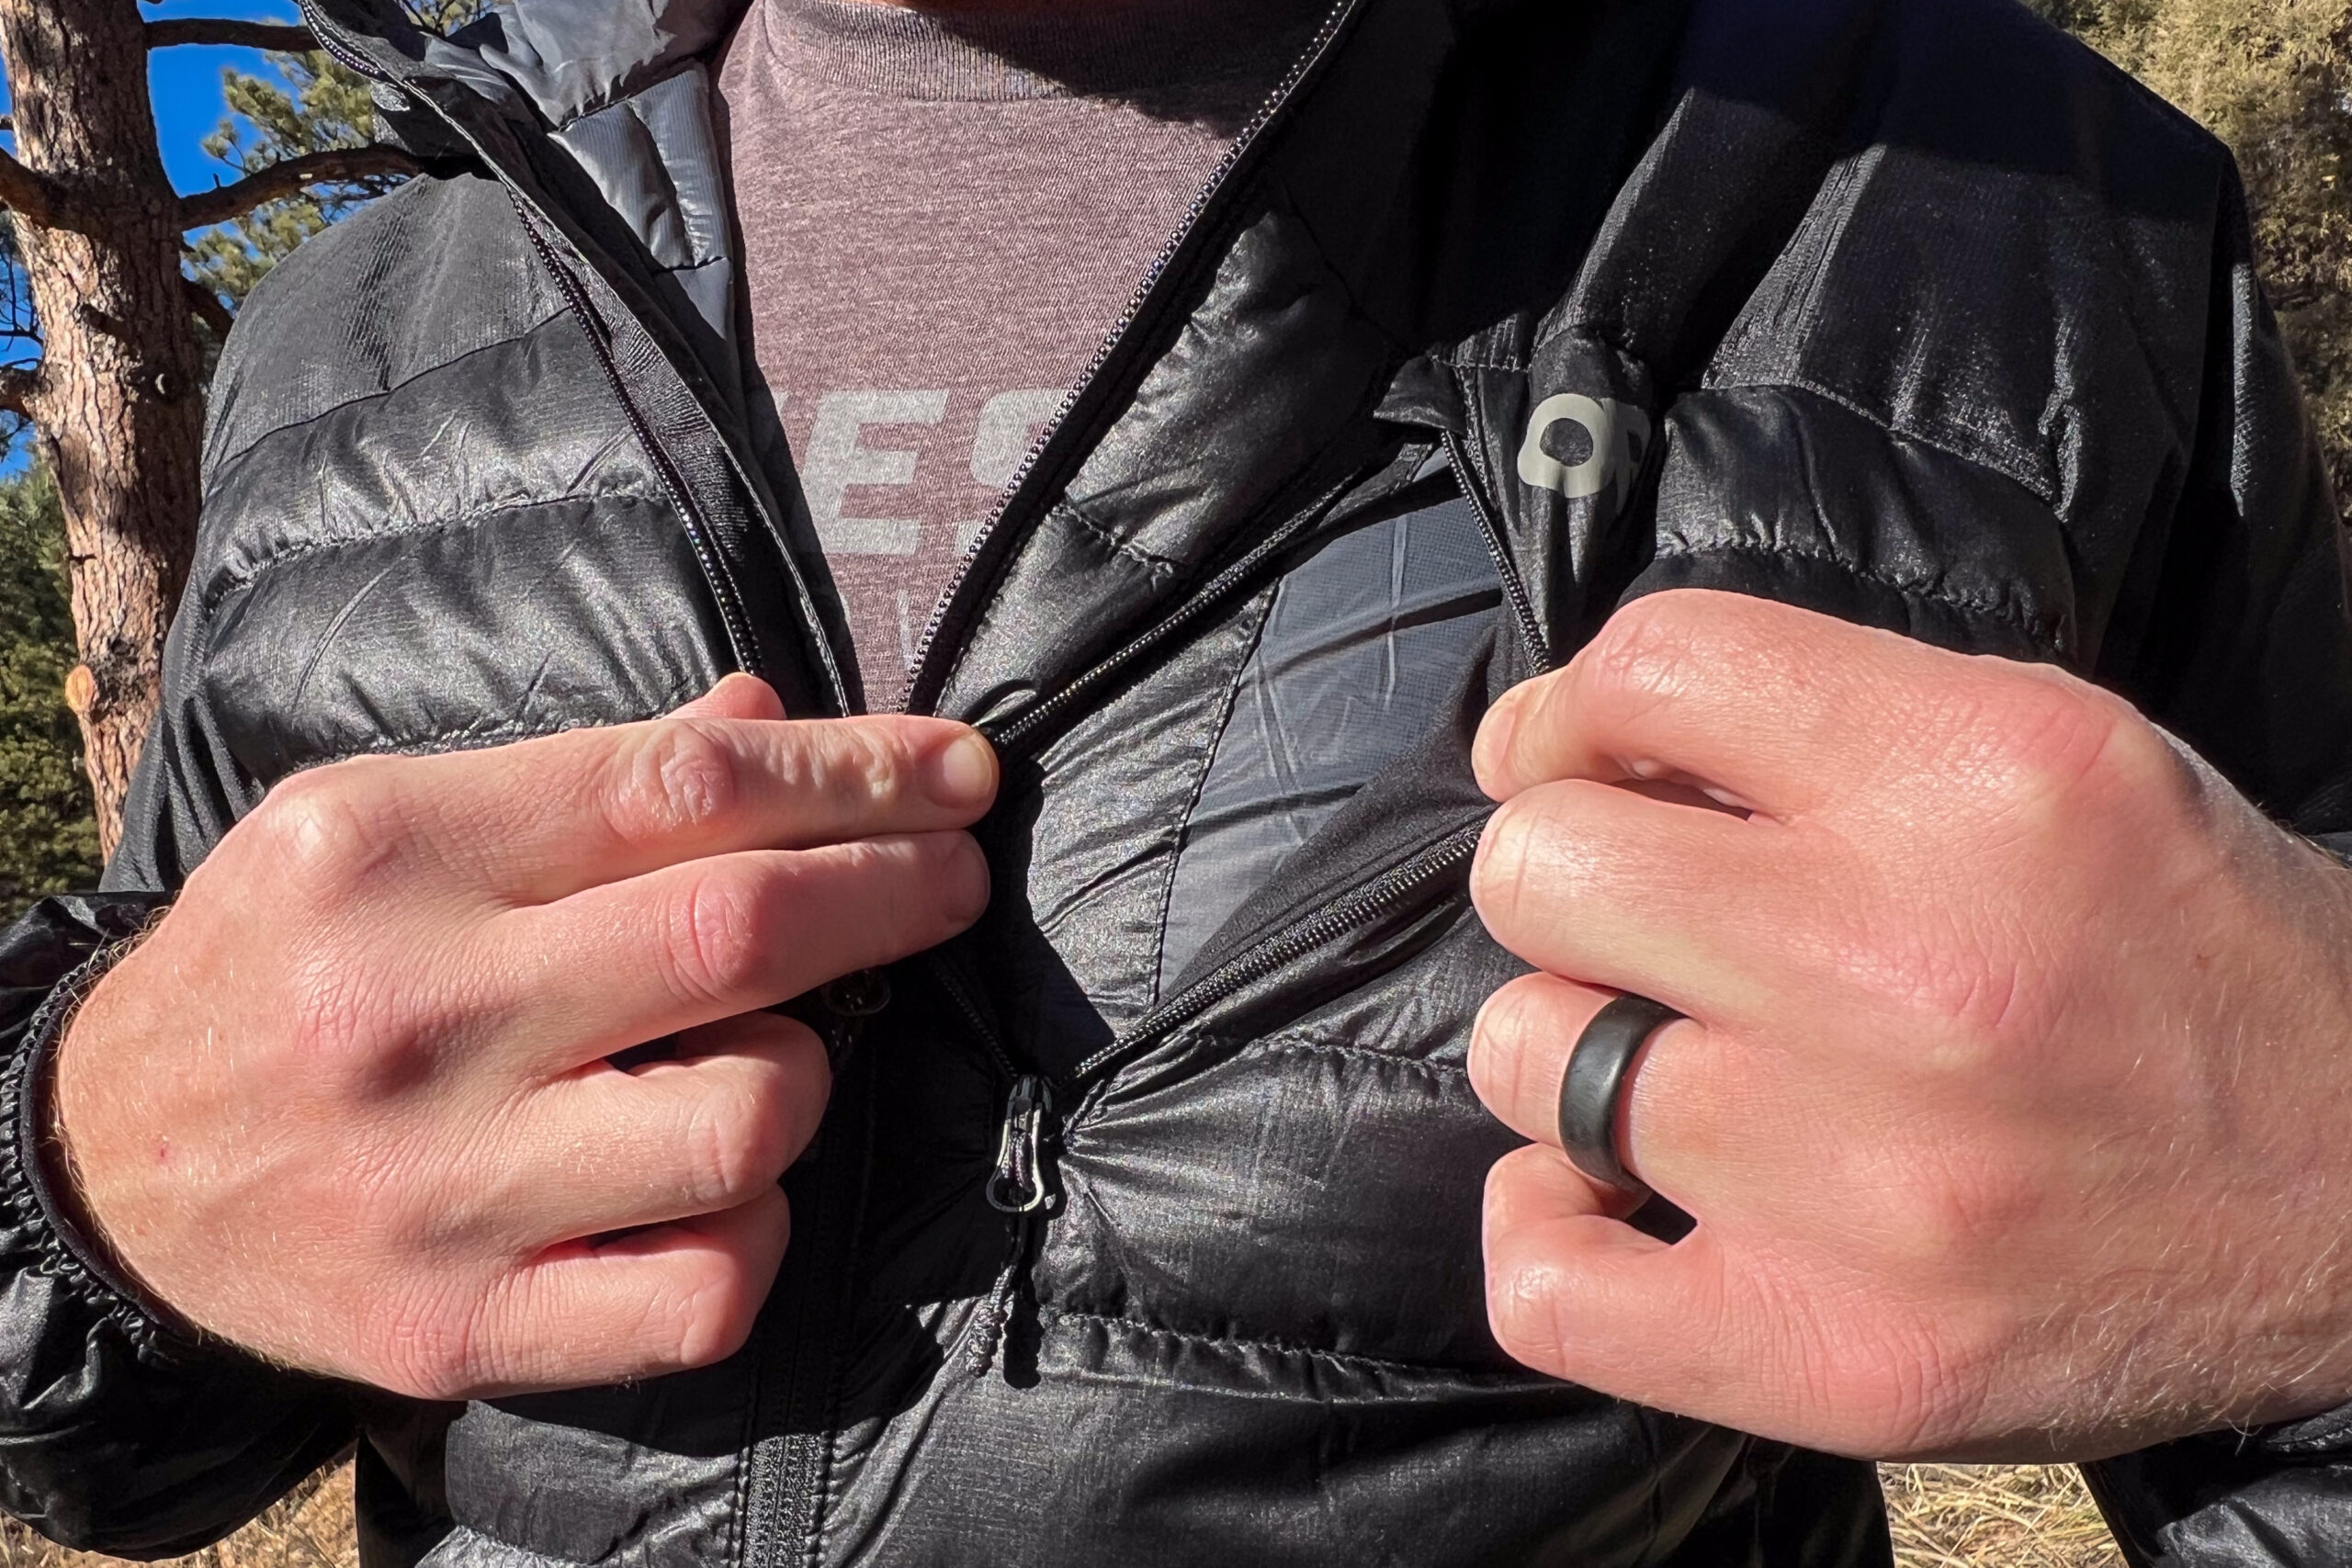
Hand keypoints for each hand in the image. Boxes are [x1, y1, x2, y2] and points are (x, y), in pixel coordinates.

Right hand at [53, 676, 994, 1399]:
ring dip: (806, 1072)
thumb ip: (582, 778)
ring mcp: (441, 1186)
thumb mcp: (385, 823)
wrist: (102, 1168)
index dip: (857, 772)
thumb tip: (765, 719)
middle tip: (955, 875)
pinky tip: (727, 1192)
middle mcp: (417, 1014)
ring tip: (761, 1055)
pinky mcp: (463, 1326)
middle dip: (894, 891)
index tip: (959, 773)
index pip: (684, 787)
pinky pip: (704, 1291)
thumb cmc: (283, 967)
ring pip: (748, 1116)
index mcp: (393, 853)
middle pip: (736, 934)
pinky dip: (761, 1233)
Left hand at [1467, 589, 2351, 1461]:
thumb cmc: (2194, 963)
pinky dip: (1543, 1233)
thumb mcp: (2064, 762)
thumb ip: (1825, 728)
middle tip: (1638, 924)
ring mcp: (1866, 1180)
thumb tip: (1562, 748)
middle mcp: (1914, 968)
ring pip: (1524, 1056)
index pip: (1656, 666)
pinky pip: (1546, 1287)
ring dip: (1568, 1050)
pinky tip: (1607, 1200)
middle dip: (1566, 878)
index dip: (1572, 712)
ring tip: (1670, 1065)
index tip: (1579, 764)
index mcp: (1986, 779)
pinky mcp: (1840, 1349)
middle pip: (1542, 867)